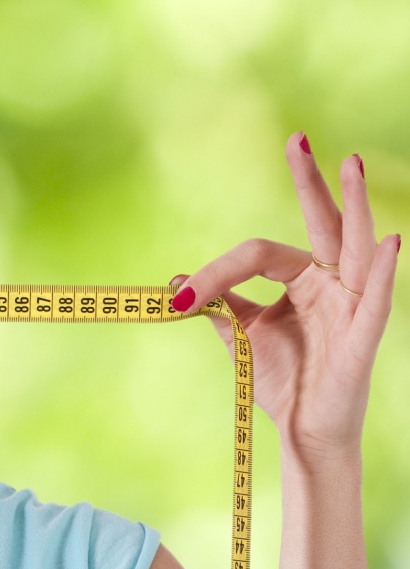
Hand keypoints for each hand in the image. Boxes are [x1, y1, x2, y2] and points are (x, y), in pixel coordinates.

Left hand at [168, 132, 398, 462]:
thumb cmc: (282, 379)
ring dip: (354, 206)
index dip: (216, 272)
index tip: (180, 297)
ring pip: (355, 247)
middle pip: (323, 224)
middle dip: (312, 182)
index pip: (259, 253)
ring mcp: (351, 306)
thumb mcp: (243, 332)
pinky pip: (377, 298)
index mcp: (302, 280)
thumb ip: (219, 302)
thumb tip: (179, 278)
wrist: (301, 430)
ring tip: (349, 163)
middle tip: (299, 138)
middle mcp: (331, 284)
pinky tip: (389, 241)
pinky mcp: (364, 336)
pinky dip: (383, 269)